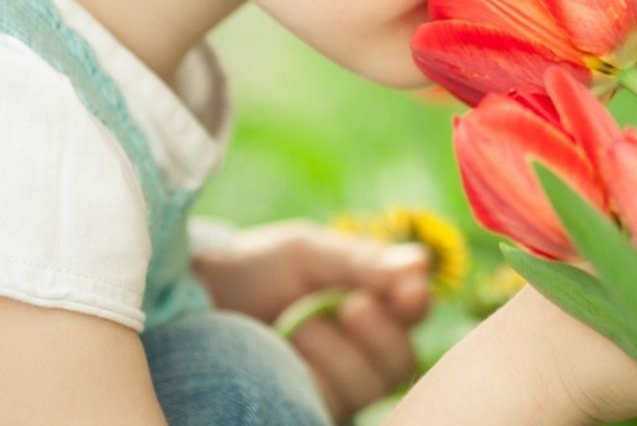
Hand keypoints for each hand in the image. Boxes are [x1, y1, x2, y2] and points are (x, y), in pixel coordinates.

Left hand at [190, 218, 432, 421]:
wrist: (189, 299)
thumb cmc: (252, 268)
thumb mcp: (306, 253)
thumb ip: (362, 262)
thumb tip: (422, 263)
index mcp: (367, 302)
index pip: (412, 312)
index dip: (416, 304)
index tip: (409, 290)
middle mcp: (355, 350)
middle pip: (401, 359)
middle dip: (384, 334)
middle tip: (354, 306)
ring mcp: (330, 386)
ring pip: (372, 386)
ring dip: (345, 355)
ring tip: (301, 325)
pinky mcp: (303, 408)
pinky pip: (336, 405)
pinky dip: (322, 376)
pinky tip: (291, 351)